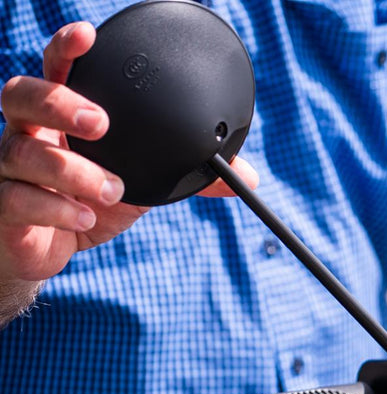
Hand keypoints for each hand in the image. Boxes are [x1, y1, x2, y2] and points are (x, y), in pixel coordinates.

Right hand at [0, 22, 258, 285]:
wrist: (51, 248)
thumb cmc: (90, 202)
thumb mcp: (144, 184)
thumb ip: (188, 176)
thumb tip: (245, 176)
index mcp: (59, 118)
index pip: (54, 69)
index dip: (66, 49)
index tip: (88, 35)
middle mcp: (26, 133)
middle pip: (20, 95)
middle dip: (59, 103)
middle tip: (100, 122)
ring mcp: (8, 169)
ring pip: (21, 152)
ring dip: (73, 171)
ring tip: (112, 190)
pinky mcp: (3, 207)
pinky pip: (16, 200)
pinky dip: (57, 209)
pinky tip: (84, 218)